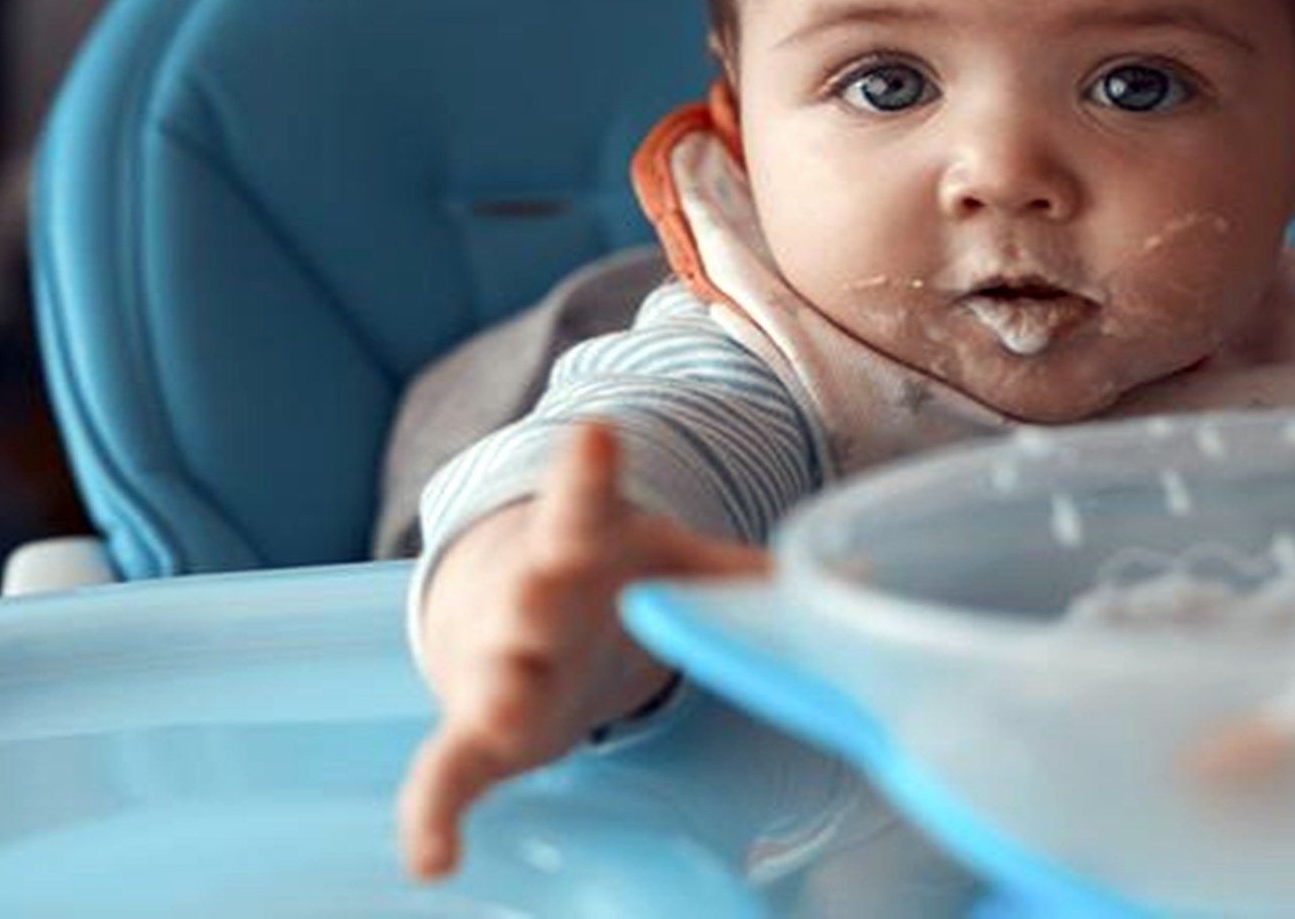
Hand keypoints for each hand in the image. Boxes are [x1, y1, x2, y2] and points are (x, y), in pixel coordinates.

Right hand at [396, 421, 767, 878]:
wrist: (505, 609)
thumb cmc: (606, 578)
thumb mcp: (672, 560)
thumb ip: (749, 573)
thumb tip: (863, 574)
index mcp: (578, 542)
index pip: (581, 500)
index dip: (587, 469)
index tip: (593, 433)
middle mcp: (529, 599)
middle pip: (531, 593)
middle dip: (535, 595)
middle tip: (540, 595)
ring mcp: (496, 667)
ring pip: (493, 679)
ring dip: (499, 696)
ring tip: (503, 712)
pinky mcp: (472, 734)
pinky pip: (444, 775)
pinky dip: (433, 817)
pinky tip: (431, 861)